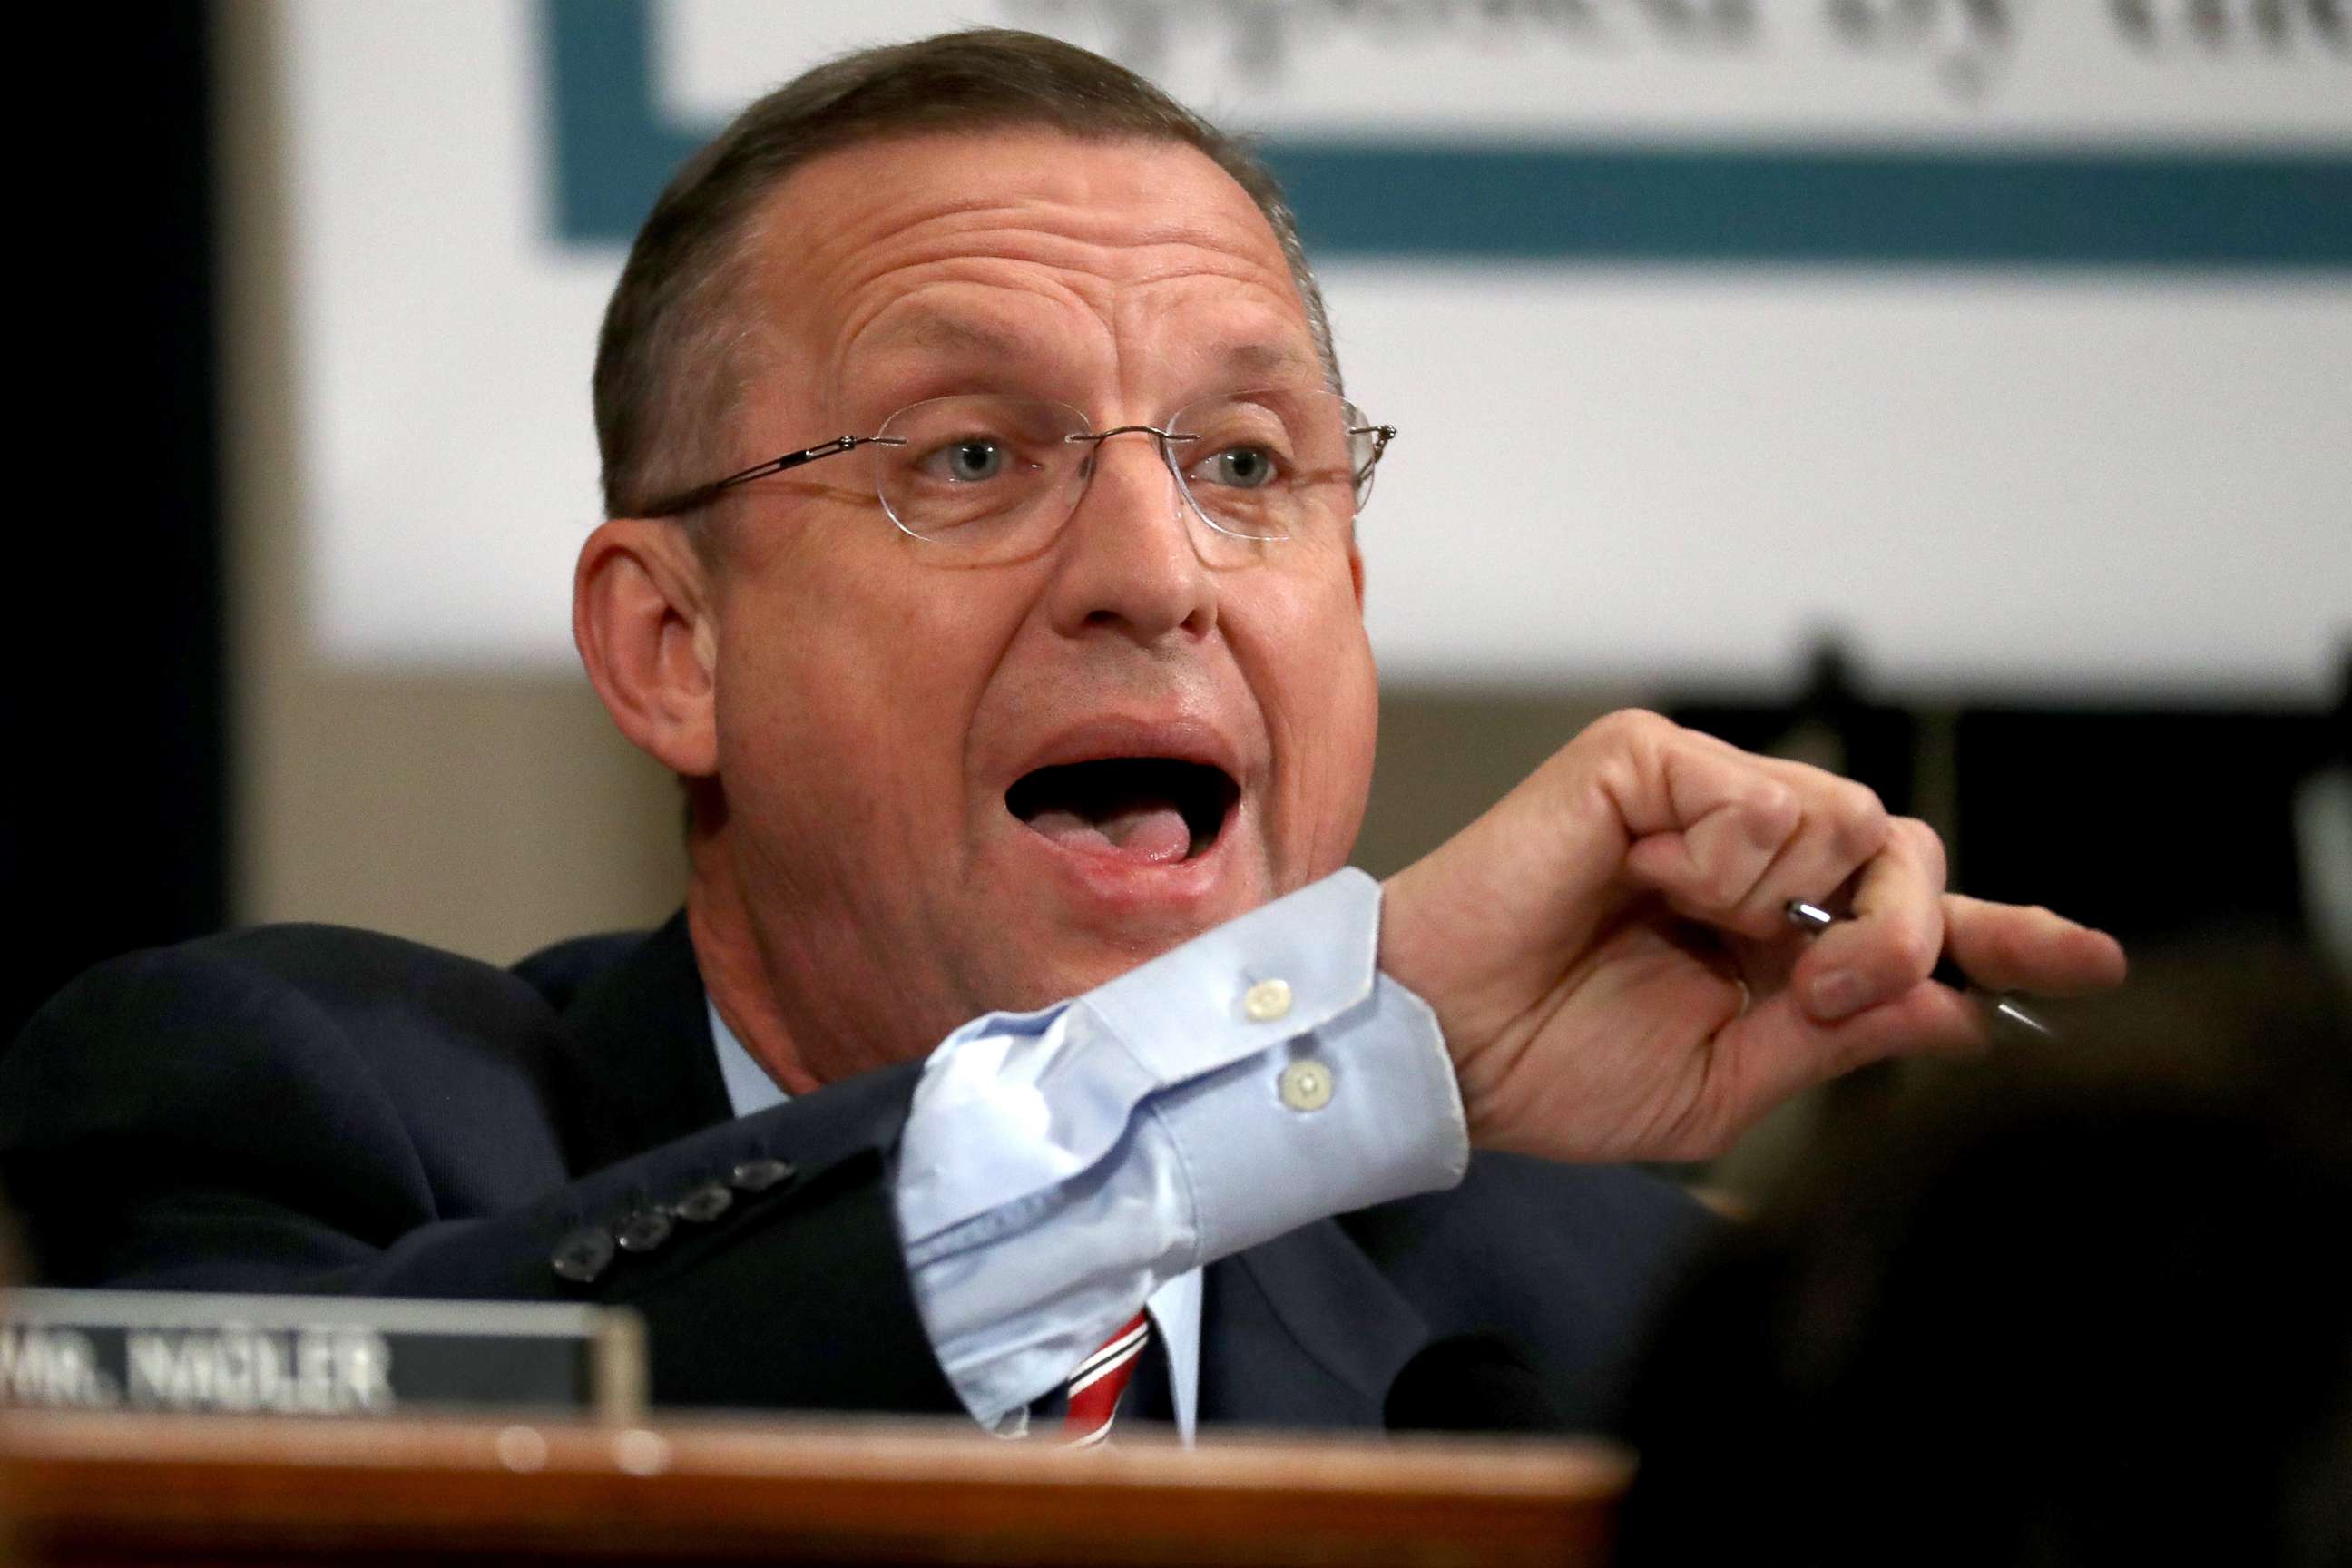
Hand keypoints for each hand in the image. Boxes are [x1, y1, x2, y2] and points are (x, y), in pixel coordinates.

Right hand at [1379, 710, 2125, 1161]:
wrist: (1448, 1043)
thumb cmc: (1555, 1065)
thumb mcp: (1733, 1079)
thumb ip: (1848, 1036)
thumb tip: (1966, 1014)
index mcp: (1770, 936)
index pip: (1910, 919)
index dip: (2002, 934)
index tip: (2093, 966)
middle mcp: (1747, 855)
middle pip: (1903, 849)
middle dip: (1898, 931)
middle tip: (1816, 995)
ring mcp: (1699, 798)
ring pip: (1845, 819)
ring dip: (1801, 905)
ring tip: (1693, 932)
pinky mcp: (1647, 759)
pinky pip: (1764, 797)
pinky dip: (1732, 856)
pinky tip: (1654, 880)